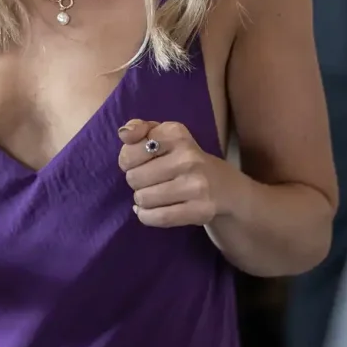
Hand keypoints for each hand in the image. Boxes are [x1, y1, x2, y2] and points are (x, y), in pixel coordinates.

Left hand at [117, 119, 234, 228]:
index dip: (128, 160)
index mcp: (177, 134)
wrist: (222, 185)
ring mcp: (196, 186)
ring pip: (143, 199)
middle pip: (134, 178)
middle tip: (148, 179)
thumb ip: (138, 129)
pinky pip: (157, 217)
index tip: (139, 161)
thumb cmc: (182, 156)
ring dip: (142, 199)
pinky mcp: (199, 211)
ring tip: (153, 193)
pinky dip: (147, 216)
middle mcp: (188, 158)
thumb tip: (124, 134)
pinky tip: (152, 209)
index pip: (130, 152)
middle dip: (136, 180)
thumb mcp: (163, 135)